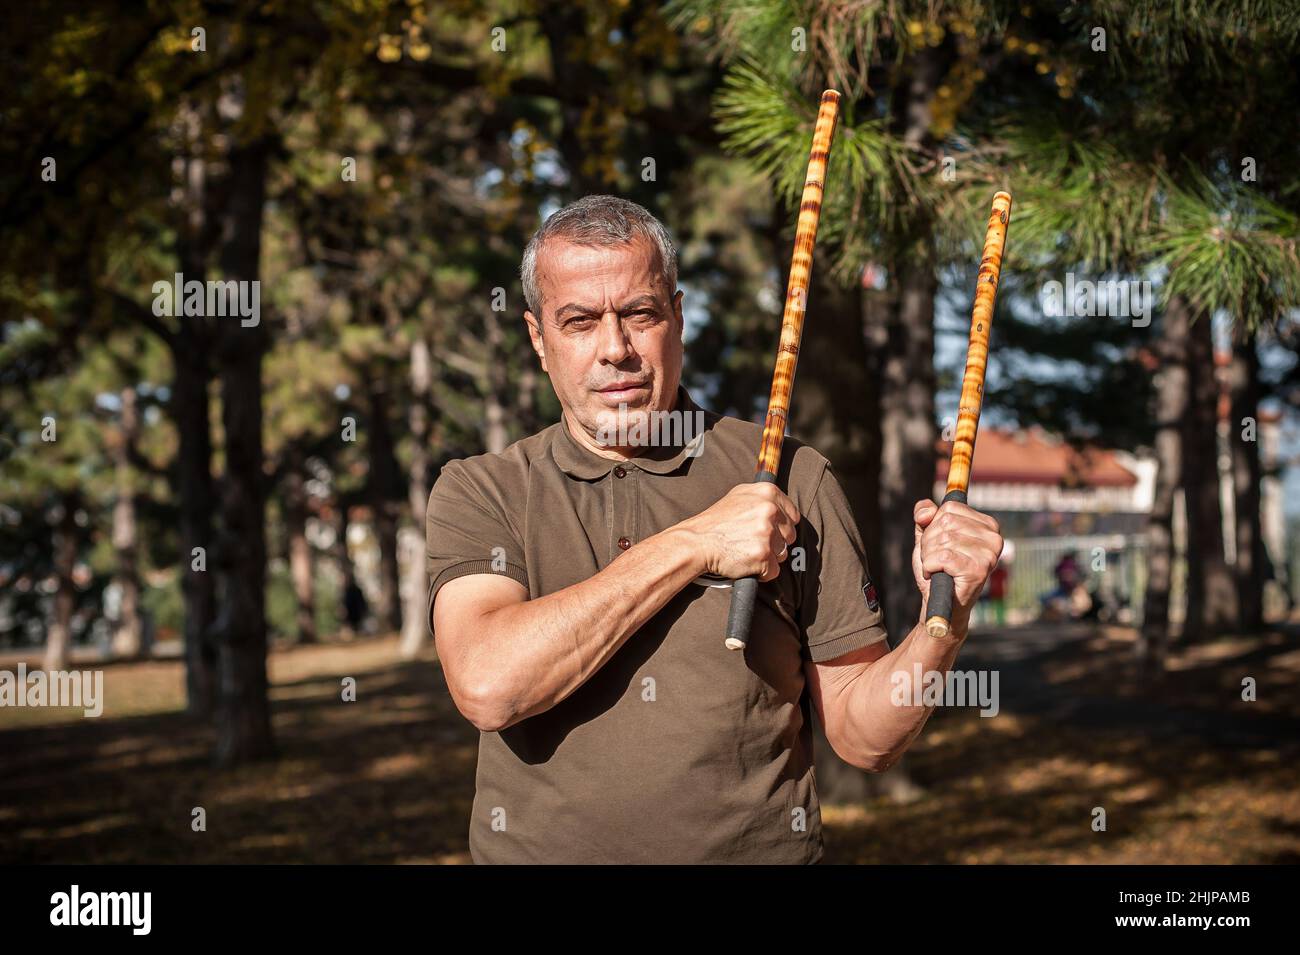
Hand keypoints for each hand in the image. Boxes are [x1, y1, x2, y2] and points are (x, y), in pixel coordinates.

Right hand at [680, 483, 799, 581]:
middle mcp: (770, 510)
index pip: (793, 516)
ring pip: (783, 553)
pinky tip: (745, 562)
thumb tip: (781, 505)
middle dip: (775, 543)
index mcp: (768, 493)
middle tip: (752, 542)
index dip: (782, 526)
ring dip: (768, 557)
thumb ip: (762, 498)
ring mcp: (767, 533)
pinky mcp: (763, 556)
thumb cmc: (715, 522)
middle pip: (790, 536)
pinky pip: (774, 571)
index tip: (769, 531)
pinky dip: (762, 572)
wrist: (696, 542)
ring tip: (746, 550)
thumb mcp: (739, 496)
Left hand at [912, 499, 1002, 625]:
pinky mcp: (979, 569)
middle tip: (936, 560)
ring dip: (929, 556)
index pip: (949, 508)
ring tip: (938, 569)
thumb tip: (926, 512)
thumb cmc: (938, 569)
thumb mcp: (929, 537)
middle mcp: (993, 537)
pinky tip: (936, 575)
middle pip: (945, 523)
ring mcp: (989, 554)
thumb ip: (925, 516)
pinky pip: (942, 556)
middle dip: (930, 542)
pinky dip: (930, 566)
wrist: (943, 604)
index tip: (939, 544)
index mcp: (988, 525)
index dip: (933, 526)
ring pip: (943, 540)